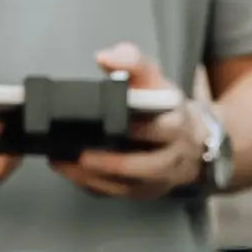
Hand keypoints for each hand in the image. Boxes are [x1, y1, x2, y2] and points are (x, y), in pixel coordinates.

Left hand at [49, 43, 203, 198]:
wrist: (189, 141)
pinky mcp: (142, 193)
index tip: (104, 123)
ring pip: (124, 186)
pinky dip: (90, 185)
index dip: (133, 130)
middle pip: (139, 167)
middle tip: (75, 153)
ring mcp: (156, 181)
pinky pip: (114, 194)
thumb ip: (132, 62)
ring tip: (61, 162)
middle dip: (106, 163)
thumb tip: (104, 57)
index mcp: (176, 126)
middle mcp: (170, 158)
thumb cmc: (164, 108)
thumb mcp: (154, 78)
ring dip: (91, 177)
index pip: (158, 131)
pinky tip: (69, 171)